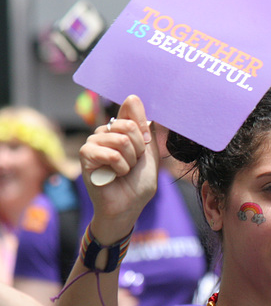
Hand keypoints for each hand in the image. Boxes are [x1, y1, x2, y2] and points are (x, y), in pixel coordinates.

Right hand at [79, 95, 158, 242]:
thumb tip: (133, 99)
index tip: (145, 142)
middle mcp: (106, 132)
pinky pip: (111, 153)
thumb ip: (145, 129)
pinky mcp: (85, 155)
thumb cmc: (137, 183)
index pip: (130, 107)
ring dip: (130, 161)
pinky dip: (120, 167)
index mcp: (122, 130)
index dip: (142, 124)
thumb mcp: (149, 154)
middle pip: (129, 125)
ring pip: (121, 140)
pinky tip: (114, 175)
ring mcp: (94, 142)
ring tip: (123, 171)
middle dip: (139, 149)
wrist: (128, 206)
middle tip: (133, 164)